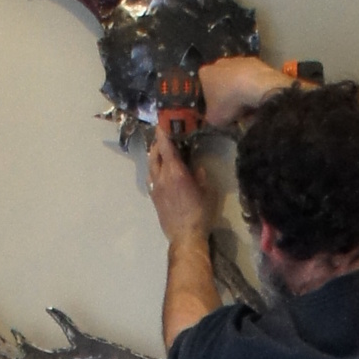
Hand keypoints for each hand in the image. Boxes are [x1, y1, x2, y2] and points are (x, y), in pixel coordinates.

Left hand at [145, 114, 212, 246]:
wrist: (185, 236)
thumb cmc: (200, 213)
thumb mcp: (207, 192)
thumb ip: (201, 176)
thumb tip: (198, 168)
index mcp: (176, 172)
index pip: (166, 146)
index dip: (163, 133)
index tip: (161, 122)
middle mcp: (162, 176)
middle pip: (154, 153)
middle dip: (157, 142)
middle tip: (163, 136)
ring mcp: (156, 187)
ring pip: (150, 165)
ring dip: (154, 155)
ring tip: (159, 151)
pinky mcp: (154, 197)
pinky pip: (151, 178)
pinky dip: (154, 169)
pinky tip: (159, 171)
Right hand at [196, 53, 290, 130]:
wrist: (257, 87)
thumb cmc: (229, 102)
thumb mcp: (214, 119)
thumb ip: (211, 116)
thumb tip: (216, 116)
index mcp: (205, 73)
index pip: (204, 89)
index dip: (211, 102)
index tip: (219, 112)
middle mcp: (219, 63)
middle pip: (221, 84)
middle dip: (228, 97)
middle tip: (235, 112)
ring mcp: (238, 60)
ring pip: (237, 81)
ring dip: (241, 93)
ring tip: (249, 108)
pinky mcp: (255, 61)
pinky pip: (252, 78)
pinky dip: (254, 88)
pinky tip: (258, 99)